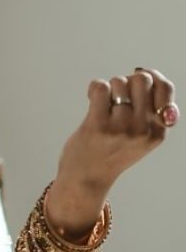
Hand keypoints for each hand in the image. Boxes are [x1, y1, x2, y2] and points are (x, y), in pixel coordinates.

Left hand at [56, 67, 177, 194]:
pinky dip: (95, 88)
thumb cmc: (112, 152)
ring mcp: (120, 128)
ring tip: (103, 103)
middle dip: (127, 81)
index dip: (152, 76)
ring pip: (119, 83)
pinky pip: (101, 88)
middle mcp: (142, 130)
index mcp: (157, 131)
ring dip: (109, 88)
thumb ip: (150, 112)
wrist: (87, 179)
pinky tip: (91, 98)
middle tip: (117, 96)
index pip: (165, 88)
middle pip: (142, 80)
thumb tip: (146, 73)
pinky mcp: (98, 126)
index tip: (138, 80)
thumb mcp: (142, 139)